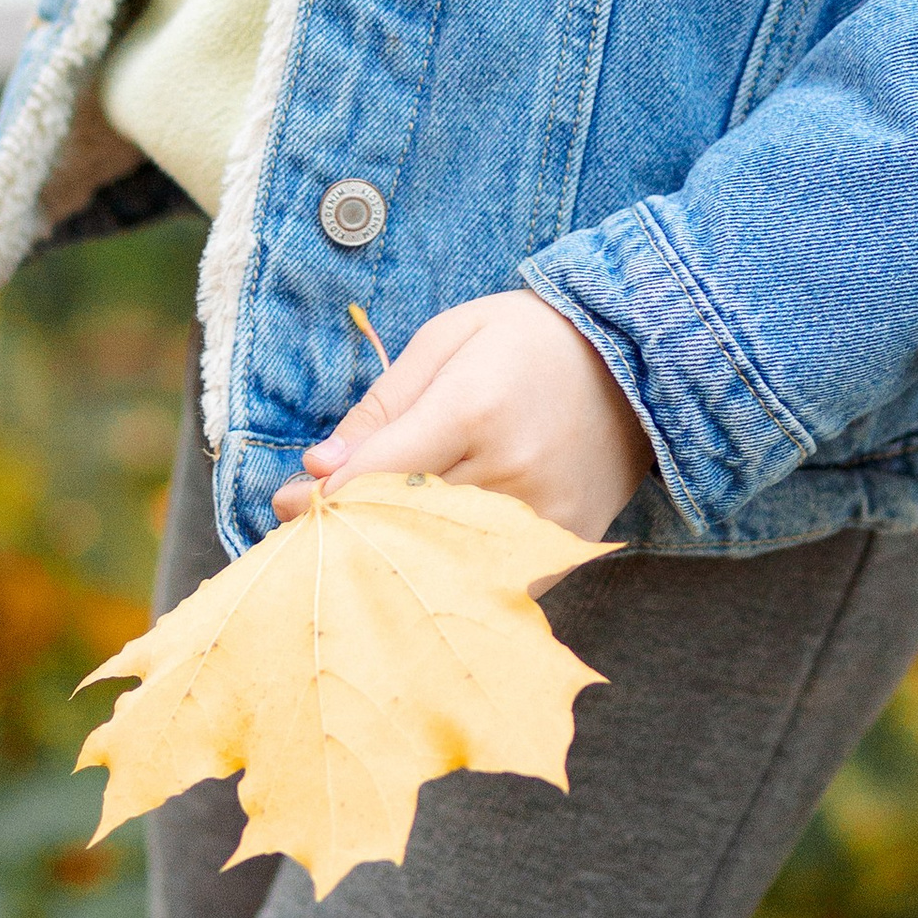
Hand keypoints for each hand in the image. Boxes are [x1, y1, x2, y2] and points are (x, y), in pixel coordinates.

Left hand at [274, 291, 653, 541]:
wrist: (635, 359)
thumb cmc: (528, 340)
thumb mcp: (447, 341)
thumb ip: (381, 406)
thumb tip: (317, 467)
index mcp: (473, 408)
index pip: (375, 472)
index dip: (321, 496)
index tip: (283, 505)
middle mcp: (509, 469)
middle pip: (401, 524)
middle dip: (346, 532)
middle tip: (304, 537)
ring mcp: (541, 515)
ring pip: (439, 559)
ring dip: (389, 561)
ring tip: (352, 555)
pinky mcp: (563, 544)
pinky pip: (487, 577)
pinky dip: (445, 575)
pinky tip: (417, 566)